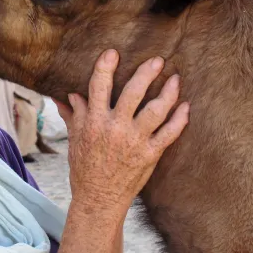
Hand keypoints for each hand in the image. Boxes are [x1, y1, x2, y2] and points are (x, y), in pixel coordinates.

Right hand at [55, 49, 188, 213]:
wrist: (99, 199)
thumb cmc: (84, 169)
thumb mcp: (75, 140)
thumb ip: (74, 115)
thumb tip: (67, 96)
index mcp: (94, 122)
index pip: (98, 87)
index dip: (105, 67)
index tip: (113, 53)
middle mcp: (115, 128)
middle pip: (133, 92)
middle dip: (146, 73)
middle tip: (158, 60)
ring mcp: (135, 141)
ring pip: (156, 110)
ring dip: (168, 93)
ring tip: (175, 79)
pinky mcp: (150, 154)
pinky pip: (169, 133)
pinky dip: (180, 119)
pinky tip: (185, 106)